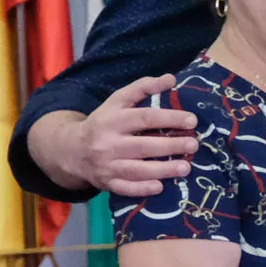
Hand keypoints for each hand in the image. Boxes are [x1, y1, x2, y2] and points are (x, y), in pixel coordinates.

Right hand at [73, 73, 199, 197]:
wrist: (71, 150)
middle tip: (194, 144)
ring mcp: (106, 165)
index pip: (144, 118)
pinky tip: (160, 187)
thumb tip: (171, 78)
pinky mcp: (107, 182)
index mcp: (112, 120)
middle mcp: (108, 143)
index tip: (192, 120)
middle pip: (143, 146)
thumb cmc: (104, 123)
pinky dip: (142, 188)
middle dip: (171, 145)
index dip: (169, 118)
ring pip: (136, 169)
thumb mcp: (117, 101)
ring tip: (186, 167)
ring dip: (162, 170)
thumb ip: (143, 88)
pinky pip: (125, 188)